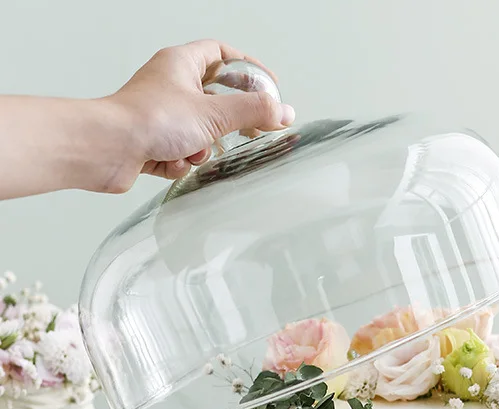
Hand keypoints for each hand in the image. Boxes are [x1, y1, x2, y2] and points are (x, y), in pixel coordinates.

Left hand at [105, 40, 294, 189]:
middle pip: (214, 97)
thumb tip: (285, 111)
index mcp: (180, 64)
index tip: (267, 85)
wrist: (110, 148)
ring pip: (199, 130)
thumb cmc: (151, 120)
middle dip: (230, 119)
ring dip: (204, 146)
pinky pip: (182, 152)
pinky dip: (183, 160)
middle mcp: (169, 85)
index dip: (247, 68)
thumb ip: (254, 112)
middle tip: (251, 128)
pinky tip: (173, 161)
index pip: (220, 54)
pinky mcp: (152, 141)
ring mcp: (160, 114)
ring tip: (196, 151)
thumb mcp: (214, 114)